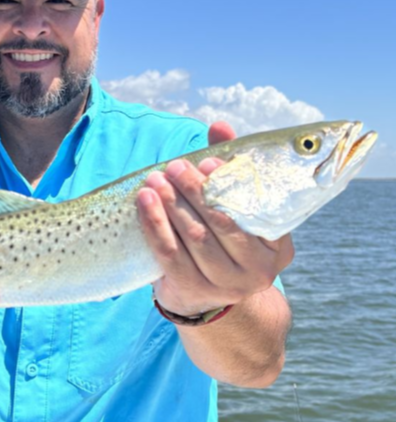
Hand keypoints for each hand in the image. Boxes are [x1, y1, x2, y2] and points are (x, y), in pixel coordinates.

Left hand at [137, 122, 293, 316]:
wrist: (205, 294)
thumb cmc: (221, 236)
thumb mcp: (233, 206)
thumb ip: (229, 168)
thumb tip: (220, 126)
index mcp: (277, 245)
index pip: (256, 210)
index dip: (230, 184)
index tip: (207, 162)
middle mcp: (259, 269)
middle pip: (222, 224)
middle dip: (195, 192)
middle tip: (174, 166)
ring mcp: (226, 285)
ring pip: (195, 239)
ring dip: (171, 206)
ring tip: (154, 180)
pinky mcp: (193, 291)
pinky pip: (169, 254)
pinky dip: (154, 225)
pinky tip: (143, 203)